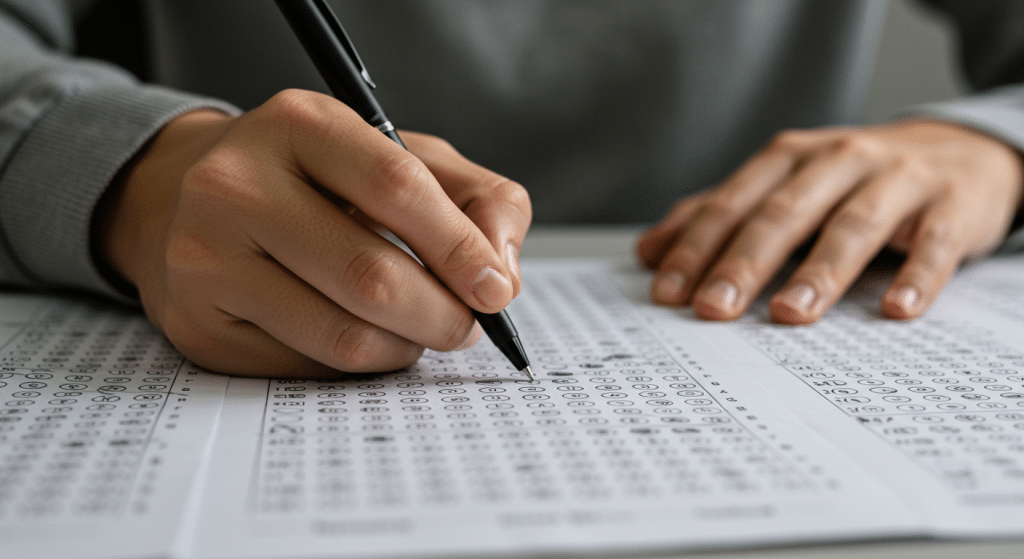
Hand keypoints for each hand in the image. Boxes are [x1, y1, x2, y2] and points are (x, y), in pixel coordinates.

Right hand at [96, 89, 530, 376]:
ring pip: (340, 335)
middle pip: (369, 275)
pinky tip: (361, 337)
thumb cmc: (318, 180)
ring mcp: (204, 258)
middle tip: (466, 327)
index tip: (495, 290)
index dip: (458, 248)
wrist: (195, 200)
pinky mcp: (197, 324)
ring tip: (417, 331)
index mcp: (297, 124)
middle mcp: (235, 185)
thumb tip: (503, 275)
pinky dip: (356, 364)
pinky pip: (306, 368)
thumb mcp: (403, 158)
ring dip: (403, 347)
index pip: (394, 187)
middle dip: (440, 314)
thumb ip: (477, 199)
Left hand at [636, 119, 1023, 322]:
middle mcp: (838, 161)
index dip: (697, 247)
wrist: (957, 152)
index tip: (668, 292)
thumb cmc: (850, 181)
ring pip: (852, 226)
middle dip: (744, 262)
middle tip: (712, 309)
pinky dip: (917, 277)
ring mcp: (898, 181)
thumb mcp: (782, 187)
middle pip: (784, 214)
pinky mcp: (951, 208)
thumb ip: (717, 217)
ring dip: (819, 273)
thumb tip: (647, 252)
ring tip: (787, 315)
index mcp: (789, 159)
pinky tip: (895, 311)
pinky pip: (934, 244)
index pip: (733, 204)